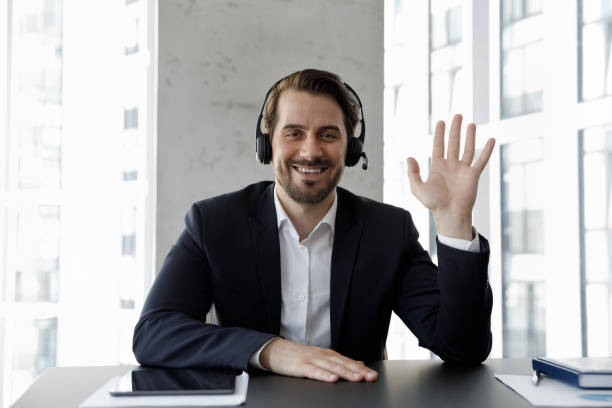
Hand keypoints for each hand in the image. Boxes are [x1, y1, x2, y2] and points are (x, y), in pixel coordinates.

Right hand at [259, 338, 377, 382]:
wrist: (275, 350)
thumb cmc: (297, 356)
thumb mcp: (319, 357)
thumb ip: (338, 361)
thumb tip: (357, 364)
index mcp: (327, 354)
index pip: (347, 361)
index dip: (361, 368)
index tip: (373, 375)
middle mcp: (321, 355)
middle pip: (342, 363)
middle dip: (358, 371)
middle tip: (370, 377)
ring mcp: (311, 359)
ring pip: (331, 367)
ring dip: (345, 372)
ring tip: (357, 378)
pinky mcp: (300, 366)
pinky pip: (314, 371)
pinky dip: (324, 375)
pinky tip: (333, 380)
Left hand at [406, 114, 494, 239]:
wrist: (450, 215)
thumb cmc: (434, 204)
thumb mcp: (417, 188)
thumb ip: (413, 173)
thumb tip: (410, 157)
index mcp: (438, 167)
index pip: (438, 146)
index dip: (439, 134)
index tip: (441, 122)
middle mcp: (451, 166)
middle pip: (453, 143)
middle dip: (455, 129)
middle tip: (457, 116)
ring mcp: (463, 170)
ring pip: (467, 149)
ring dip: (469, 136)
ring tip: (471, 124)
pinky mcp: (474, 175)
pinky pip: (481, 160)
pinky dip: (486, 150)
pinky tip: (491, 140)